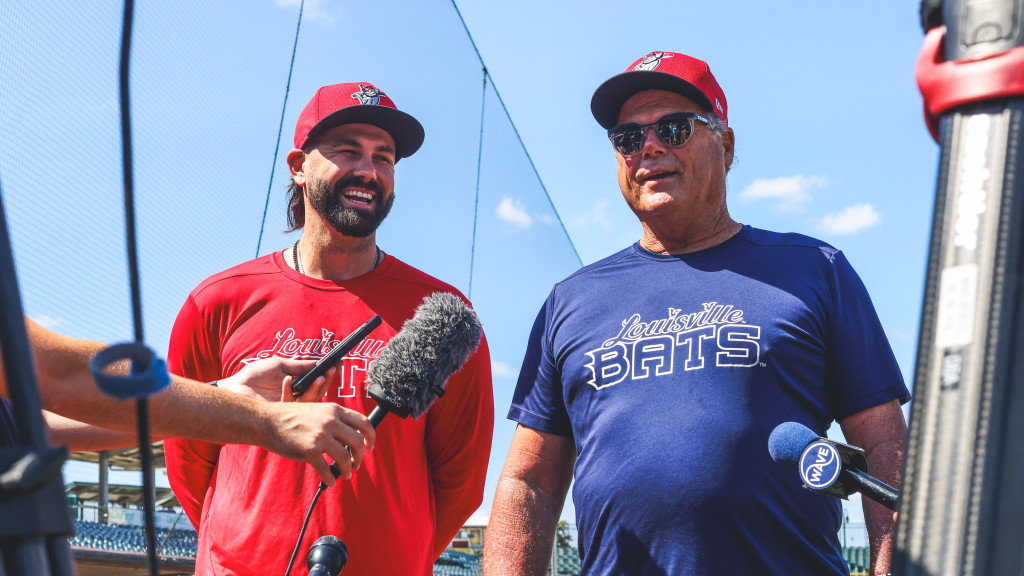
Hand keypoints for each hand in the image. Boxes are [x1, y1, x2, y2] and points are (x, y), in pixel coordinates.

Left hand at [219, 357, 336, 402]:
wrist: (236, 386)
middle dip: (326, 381)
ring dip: (315, 389)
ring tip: (319, 378)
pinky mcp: (280, 413)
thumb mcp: (281, 365)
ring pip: (310, 401)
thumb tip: (320, 363)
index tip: (338, 364)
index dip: (328, 374)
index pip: (318, 380)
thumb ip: (300, 366)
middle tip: (330, 372)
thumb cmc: (256, 375)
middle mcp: (296, 396)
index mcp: (297, 384)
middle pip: (318, 392)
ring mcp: (289, 406)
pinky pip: (292, 405)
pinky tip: (287, 380)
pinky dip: (291, 391)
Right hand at [261, 402, 375, 484]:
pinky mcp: (310, 451)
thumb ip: (334, 419)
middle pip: (357, 442)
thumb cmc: (290, 416)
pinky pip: (326, 469)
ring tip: (345, 474)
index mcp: (334, 410)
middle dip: (360, 456)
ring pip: (344, 458)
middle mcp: (331, 422)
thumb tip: (349, 436)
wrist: (267, 421)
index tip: (370, 446)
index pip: (363, 422)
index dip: (370, 436)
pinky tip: (330, 481)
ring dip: (347, 469)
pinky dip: (330, 478)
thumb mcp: (317, 410)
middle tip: (357, 464)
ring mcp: (321, 436)